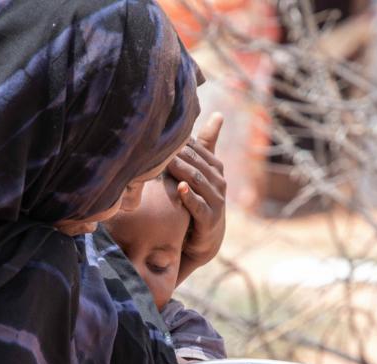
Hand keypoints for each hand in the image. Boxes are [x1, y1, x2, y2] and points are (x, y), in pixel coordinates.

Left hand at [168, 113, 225, 284]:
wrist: (205, 236)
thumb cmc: (200, 198)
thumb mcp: (203, 170)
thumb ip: (207, 143)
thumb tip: (218, 113)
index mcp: (215, 167)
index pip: (198, 148)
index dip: (181, 139)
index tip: (162, 130)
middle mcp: (219, 181)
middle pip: (196, 162)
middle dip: (179, 153)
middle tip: (158, 143)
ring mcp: (216, 200)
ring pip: (197, 180)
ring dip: (181, 170)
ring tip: (166, 161)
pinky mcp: (210, 219)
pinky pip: (198, 206)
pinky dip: (189, 197)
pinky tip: (180, 188)